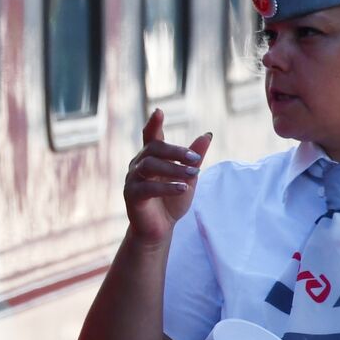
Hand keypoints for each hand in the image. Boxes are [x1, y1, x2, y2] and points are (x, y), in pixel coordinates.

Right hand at [123, 108, 211, 246]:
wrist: (160, 229)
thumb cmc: (172, 201)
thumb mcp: (188, 178)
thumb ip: (194, 158)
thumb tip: (207, 134)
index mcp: (151, 157)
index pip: (151, 136)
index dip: (154, 123)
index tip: (159, 111)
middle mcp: (138, 164)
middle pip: (153, 148)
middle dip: (175, 151)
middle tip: (195, 158)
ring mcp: (132, 179)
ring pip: (150, 165)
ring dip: (173, 168)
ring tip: (193, 174)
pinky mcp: (132, 195)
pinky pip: (147, 187)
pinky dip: (166, 187)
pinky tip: (182, 188)